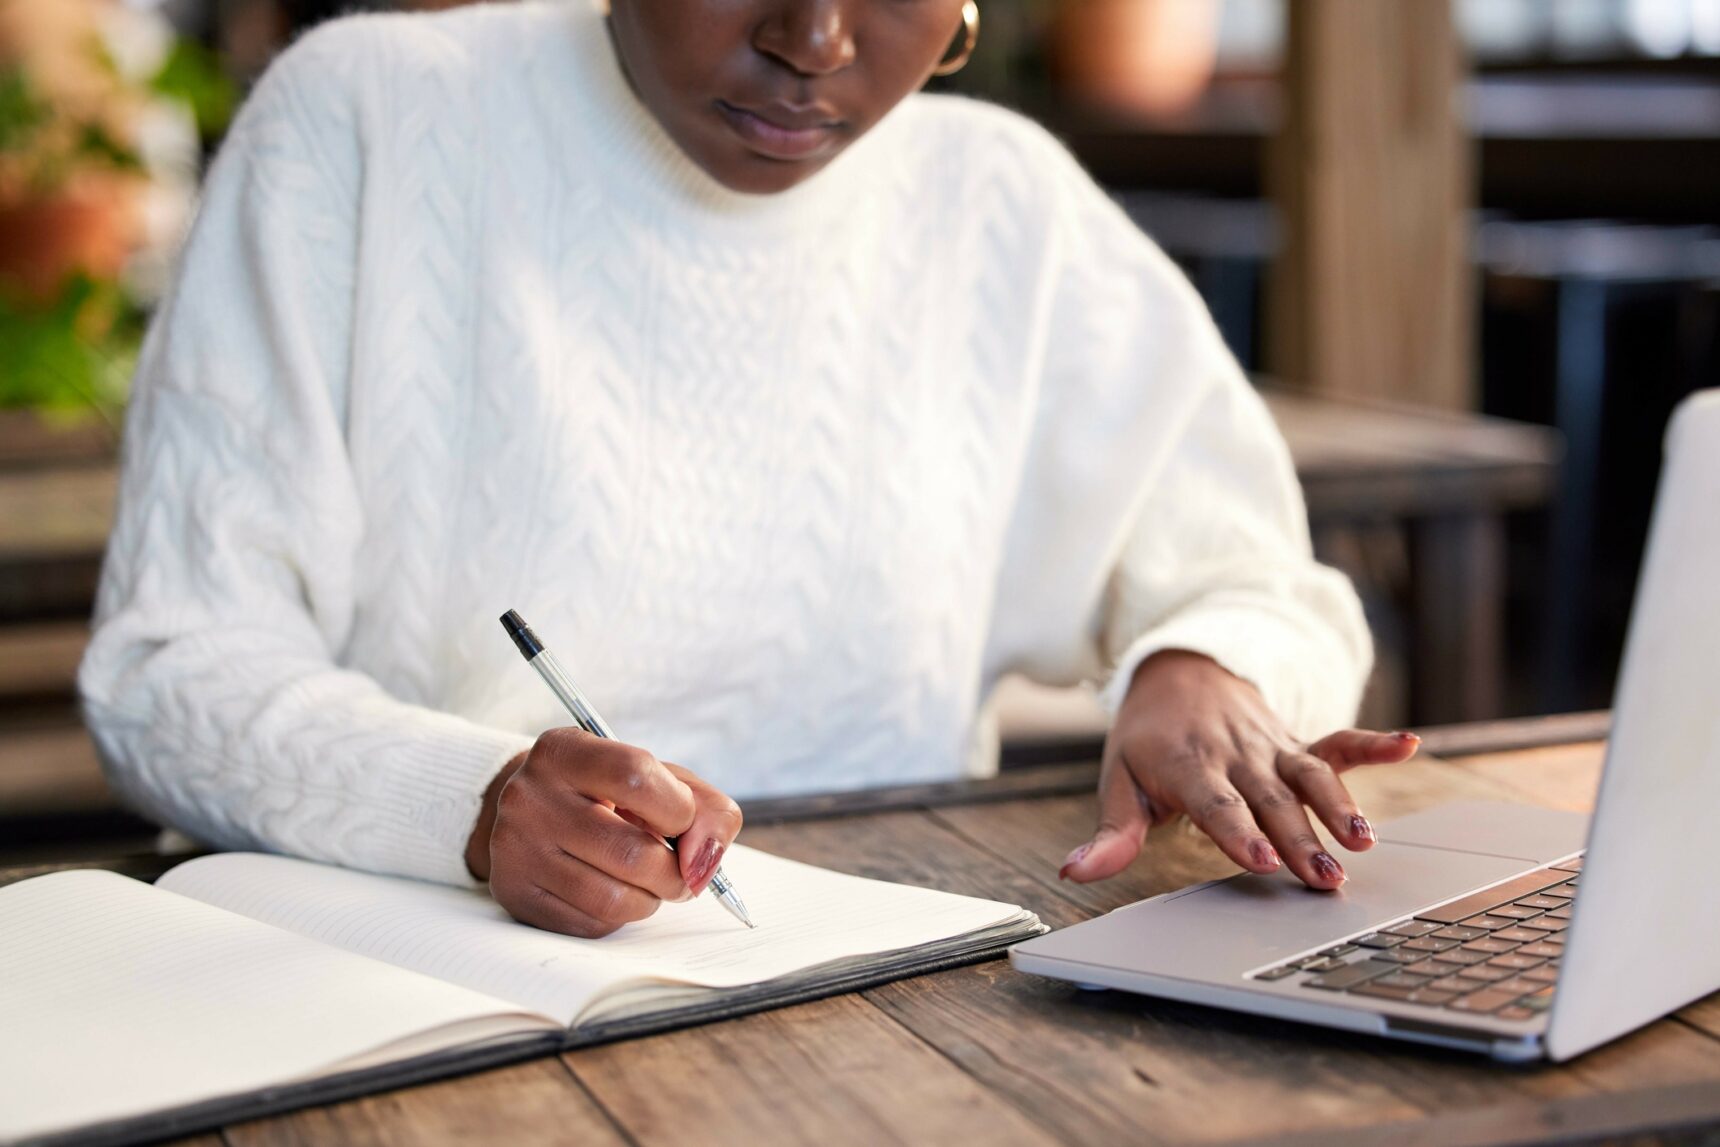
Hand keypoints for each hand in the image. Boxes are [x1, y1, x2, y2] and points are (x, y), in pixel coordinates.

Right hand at [465, 727, 743, 936]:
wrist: (533, 814)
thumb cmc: (610, 794)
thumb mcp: (657, 777)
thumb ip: (703, 807)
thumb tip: (703, 862)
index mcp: (565, 752)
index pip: (636, 776)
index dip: (678, 809)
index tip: (682, 823)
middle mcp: (530, 797)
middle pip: (633, 853)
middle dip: (675, 873)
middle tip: (678, 870)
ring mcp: (516, 849)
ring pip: (614, 900)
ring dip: (651, 900)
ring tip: (648, 883)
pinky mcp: (516, 895)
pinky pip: (592, 924)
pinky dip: (620, 916)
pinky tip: (612, 890)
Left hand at [1060, 650, 1419, 890]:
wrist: (1178, 671)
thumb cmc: (1148, 739)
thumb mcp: (1118, 781)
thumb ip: (1110, 834)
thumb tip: (1075, 873)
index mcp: (1188, 765)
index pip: (1214, 803)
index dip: (1237, 832)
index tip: (1259, 861)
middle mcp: (1234, 754)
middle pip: (1270, 800)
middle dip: (1298, 839)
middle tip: (1323, 879)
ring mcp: (1270, 746)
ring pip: (1309, 776)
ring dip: (1339, 807)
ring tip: (1364, 842)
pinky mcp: (1296, 741)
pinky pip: (1338, 741)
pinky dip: (1373, 744)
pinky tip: (1407, 745)